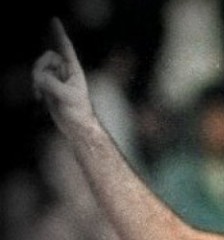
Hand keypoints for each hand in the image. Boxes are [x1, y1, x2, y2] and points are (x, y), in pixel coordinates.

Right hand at [32, 17, 97, 135]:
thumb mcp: (67, 97)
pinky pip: (36, 80)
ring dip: (36, 80)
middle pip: (45, 58)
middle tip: (39, 83)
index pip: (65, 47)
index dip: (59, 33)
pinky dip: (35, 88)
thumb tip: (38, 76)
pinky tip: (39, 99)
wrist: (77, 127)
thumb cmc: (79, 112)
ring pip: (38, 69)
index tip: (54, 19)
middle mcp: (65, 72)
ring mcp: (56, 79)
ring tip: (41, 95)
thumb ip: (52, 84)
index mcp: (73, 70)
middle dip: (39, 68)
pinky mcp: (49, 88)